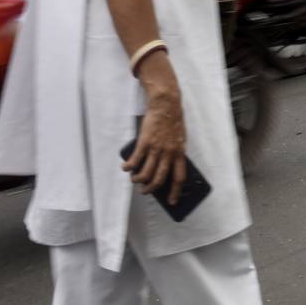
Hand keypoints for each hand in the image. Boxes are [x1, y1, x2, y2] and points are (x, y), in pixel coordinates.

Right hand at [123, 64, 187, 205]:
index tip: (172, 201)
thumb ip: (174, 153)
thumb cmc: (173, 122)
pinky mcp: (145, 142)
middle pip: (160, 179)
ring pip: (146, 173)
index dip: (176, 192)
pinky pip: (135, 160)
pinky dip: (129, 167)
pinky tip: (126, 168)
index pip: (180, 177)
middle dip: (151, 189)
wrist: (166, 104)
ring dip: (138, 180)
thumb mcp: (179, 139)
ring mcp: (156, 148)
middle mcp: (169, 153)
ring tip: (134, 180)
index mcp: (180, 152)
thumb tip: (166, 169)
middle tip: (144, 192)